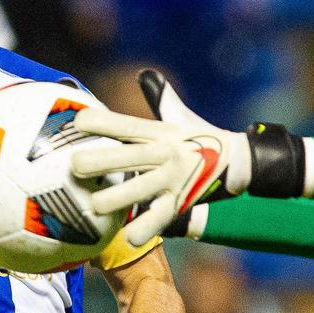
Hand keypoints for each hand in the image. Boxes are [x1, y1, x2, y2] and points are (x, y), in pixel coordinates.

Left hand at [72, 71, 250, 245]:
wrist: (238, 161)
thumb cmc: (201, 137)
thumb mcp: (180, 116)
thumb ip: (161, 97)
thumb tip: (146, 74)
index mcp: (160, 133)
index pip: (127, 125)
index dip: (102, 123)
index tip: (78, 122)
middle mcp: (164, 154)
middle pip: (129, 157)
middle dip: (100, 161)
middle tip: (74, 166)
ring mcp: (172, 180)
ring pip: (140, 191)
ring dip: (115, 199)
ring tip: (93, 206)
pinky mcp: (180, 202)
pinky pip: (160, 218)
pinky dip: (144, 229)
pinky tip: (128, 238)